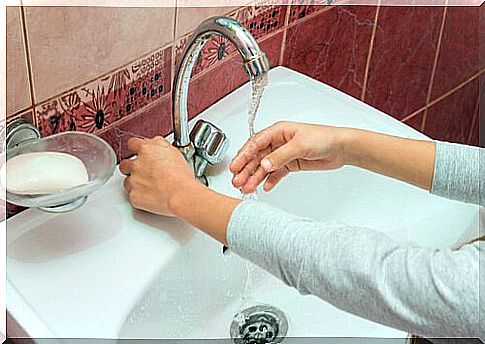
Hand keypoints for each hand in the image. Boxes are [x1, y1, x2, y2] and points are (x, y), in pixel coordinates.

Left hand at [119, 136, 195, 215]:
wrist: (180, 194)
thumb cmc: (181, 175)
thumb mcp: (174, 152)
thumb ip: (160, 147)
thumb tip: (157, 147)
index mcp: (146, 149)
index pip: (132, 144)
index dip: (136, 149)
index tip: (139, 153)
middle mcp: (136, 164)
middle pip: (126, 164)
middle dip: (132, 168)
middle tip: (145, 172)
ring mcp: (133, 180)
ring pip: (127, 181)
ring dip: (135, 182)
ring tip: (150, 186)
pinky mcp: (133, 195)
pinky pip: (133, 195)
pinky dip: (140, 196)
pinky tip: (152, 196)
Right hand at [230, 121, 349, 192]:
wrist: (340, 148)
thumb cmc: (323, 138)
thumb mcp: (299, 145)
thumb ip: (280, 156)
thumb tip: (264, 164)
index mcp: (277, 131)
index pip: (255, 144)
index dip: (243, 155)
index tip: (235, 167)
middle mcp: (277, 142)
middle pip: (256, 157)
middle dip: (246, 169)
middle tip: (237, 181)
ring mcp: (283, 154)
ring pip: (264, 167)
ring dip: (255, 177)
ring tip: (247, 188)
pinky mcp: (290, 165)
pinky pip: (276, 174)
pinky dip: (270, 181)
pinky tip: (265, 187)